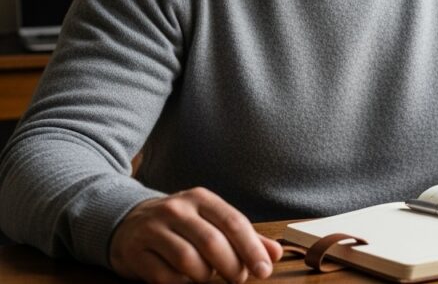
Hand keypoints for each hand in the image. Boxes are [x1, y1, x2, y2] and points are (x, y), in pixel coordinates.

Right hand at [109, 187, 282, 282]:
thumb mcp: (210, 221)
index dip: (251, 249)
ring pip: (188, 260)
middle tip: (237, 278)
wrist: (127, 222)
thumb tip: (275, 254)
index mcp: (201, 198)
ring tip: (209, 277)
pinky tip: (184, 279)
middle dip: (231, 266)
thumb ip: (243, 237)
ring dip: (205, 276)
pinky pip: (165, 276)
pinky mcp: (135, 252)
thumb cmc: (181, 224)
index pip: (233, 222)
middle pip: (212, 242)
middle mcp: (176, 209)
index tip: (264, 270)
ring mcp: (153, 229)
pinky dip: (181, 283)